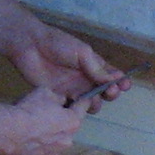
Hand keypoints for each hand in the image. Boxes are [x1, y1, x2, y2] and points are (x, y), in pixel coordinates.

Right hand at [0, 85, 86, 154]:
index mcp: (73, 122)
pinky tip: (28, 139)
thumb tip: (60, 100)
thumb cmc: (29, 111)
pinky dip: (38, 147)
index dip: (80, 101)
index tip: (81, 99)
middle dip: (61, 121)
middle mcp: (67, 140)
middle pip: (68, 128)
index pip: (82, 108)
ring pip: (56, 142)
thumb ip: (57, 97)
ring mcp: (54, 153)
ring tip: (35, 127)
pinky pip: (42, 152)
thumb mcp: (45, 92)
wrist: (10, 131)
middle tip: (47, 113)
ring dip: (50, 135)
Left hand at [8, 17, 128, 104]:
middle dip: (111, 94)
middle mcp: (86, 79)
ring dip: (96, 103)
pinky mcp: (60, 97)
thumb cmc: (58, 44)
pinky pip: (73, 108)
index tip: (124, 85)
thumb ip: (97, 68)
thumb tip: (114, 81)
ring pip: (91, 103)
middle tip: (110, 91)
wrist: (30, 47)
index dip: (120, 82)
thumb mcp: (82, 53)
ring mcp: (74, 89)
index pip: (112, 77)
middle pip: (105, 93)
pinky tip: (78, 105)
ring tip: (92, 98)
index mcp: (94, 65)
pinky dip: (78, 110)